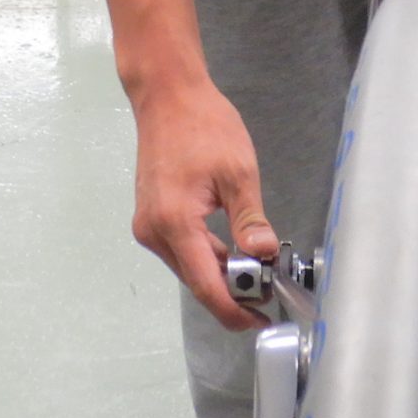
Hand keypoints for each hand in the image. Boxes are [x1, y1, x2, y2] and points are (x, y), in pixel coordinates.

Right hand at [130, 77, 277, 331]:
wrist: (168, 96)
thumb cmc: (204, 125)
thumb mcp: (238, 172)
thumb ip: (250, 221)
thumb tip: (265, 257)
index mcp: (175, 222)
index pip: (206, 284)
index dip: (233, 309)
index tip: (260, 321)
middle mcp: (154, 232)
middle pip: (196, 279)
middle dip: (232, 291)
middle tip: (269, 292)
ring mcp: (148, 226)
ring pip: (189, 266)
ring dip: (221, 274)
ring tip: (257, 272)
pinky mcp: (151, 218)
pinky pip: (182, 249)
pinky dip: (207, 255)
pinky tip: (232, 251)